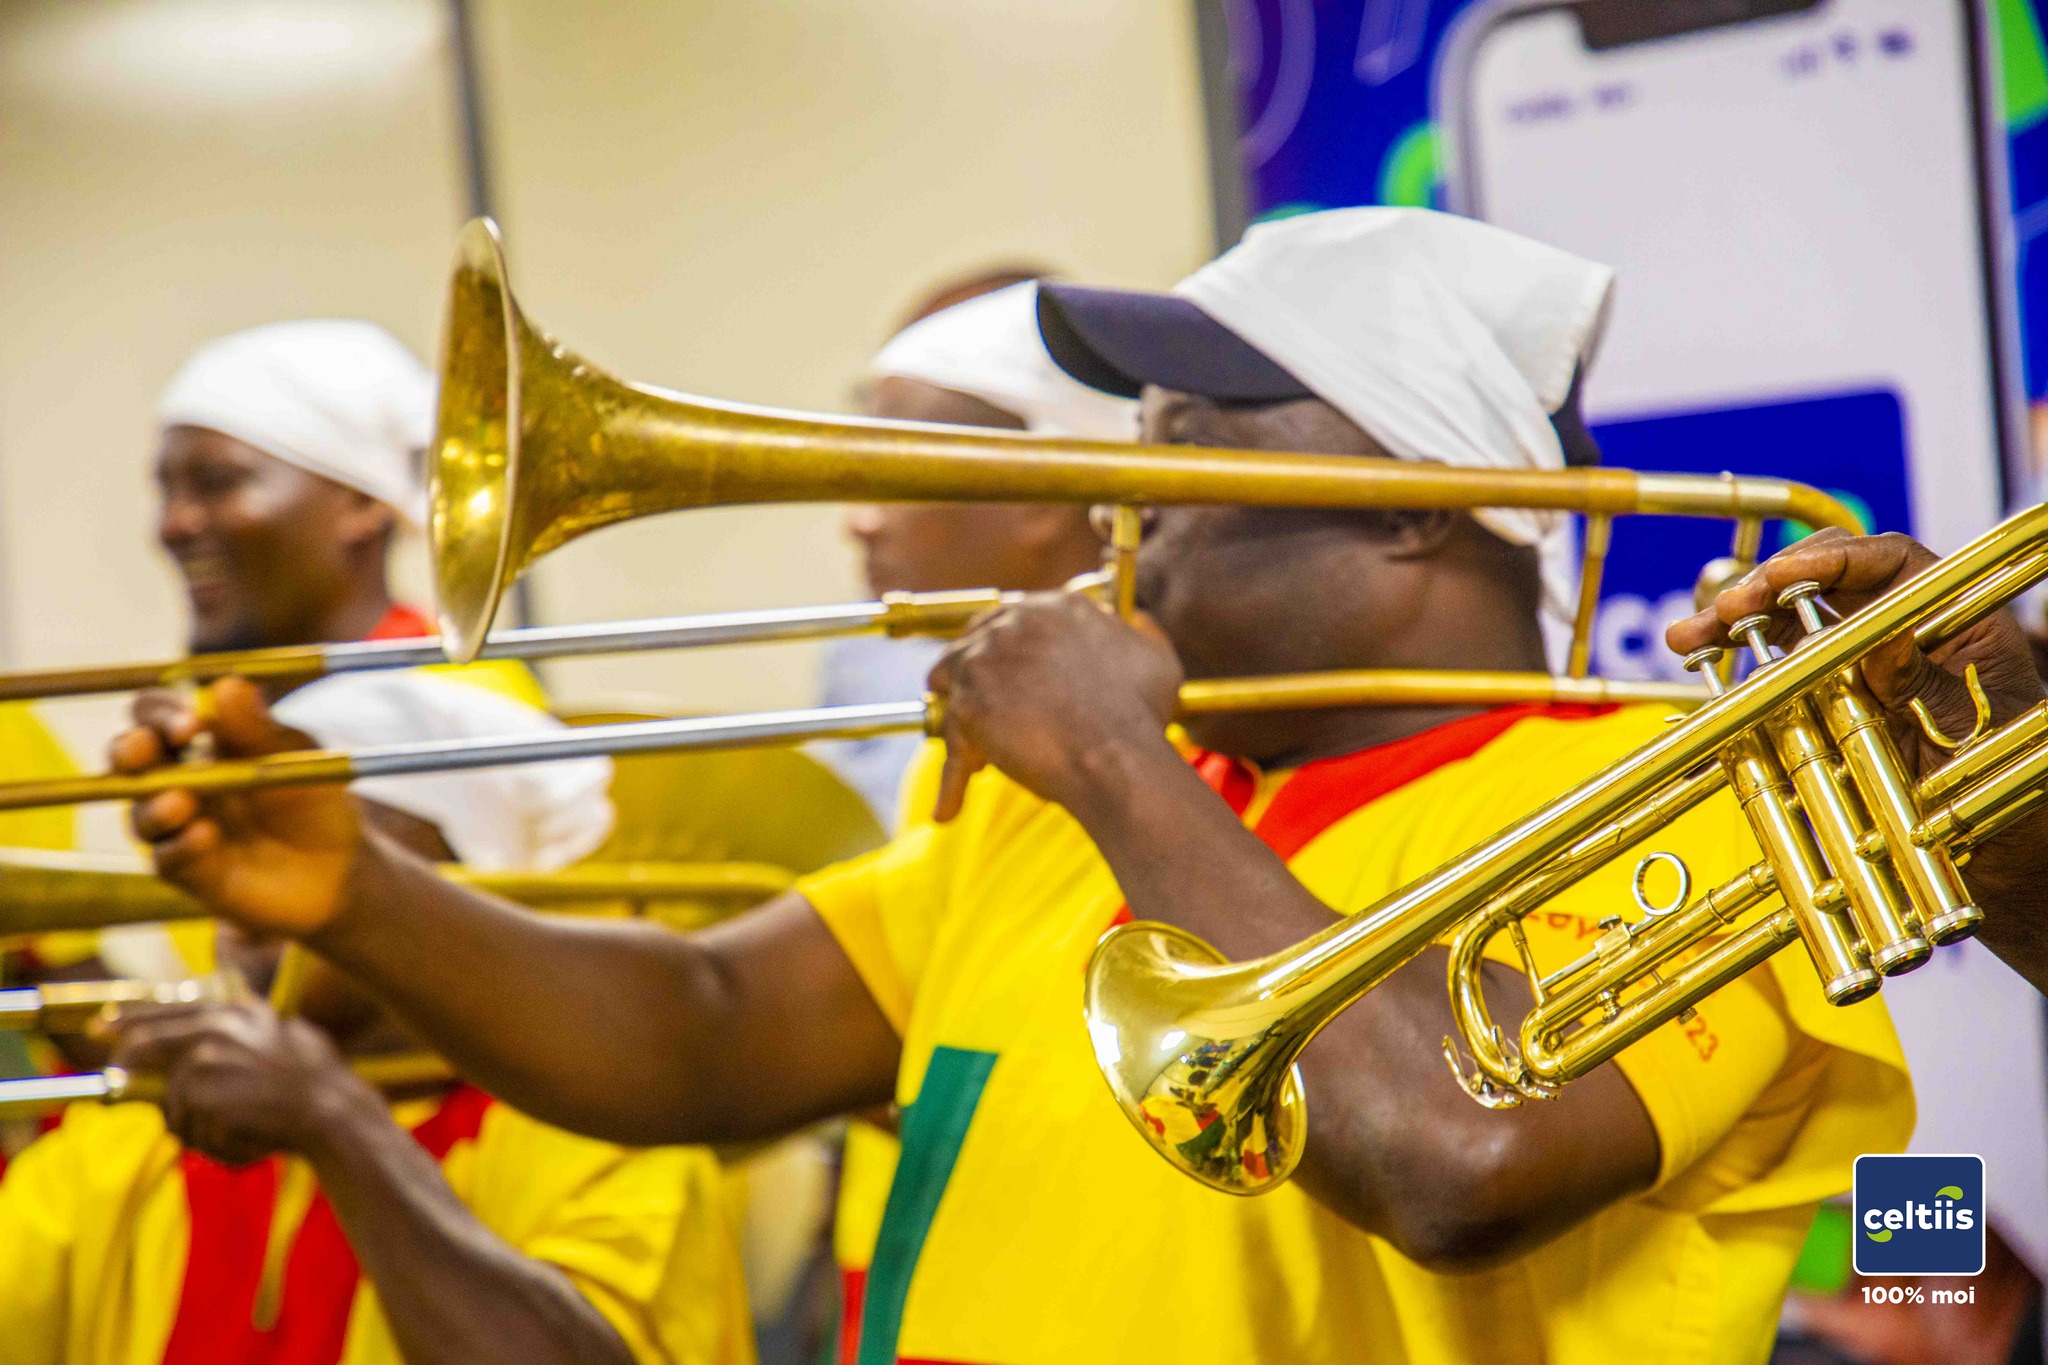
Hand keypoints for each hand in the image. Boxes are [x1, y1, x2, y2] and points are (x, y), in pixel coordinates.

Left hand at [111, 998, 376, 1164]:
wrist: (330, 1110)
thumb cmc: (317, 1083)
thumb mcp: (284, 1038)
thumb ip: (246, 1031)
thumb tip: (210, 1047)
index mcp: (236, 1010)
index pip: (166, 1009)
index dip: (128, 1019)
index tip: (101, 1028)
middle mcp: (215, 1025)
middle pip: (140, 1046)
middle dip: (126, 1072)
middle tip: (116, 1087)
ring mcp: (202, 1055)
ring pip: (170, 1104)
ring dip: (196, 1128)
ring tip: (240, 1132)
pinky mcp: (196, 1089)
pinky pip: (184, 1127)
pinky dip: (211, 1143)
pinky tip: (245, 1139)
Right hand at [113, 677, 364, 935]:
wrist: (338, 867)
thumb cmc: (312, 800)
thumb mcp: (296, 759)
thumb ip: (258, 728)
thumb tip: (228, 684)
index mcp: (199, 742)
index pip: (156, 715)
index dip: (160, 713)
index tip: (190, 725)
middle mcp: (176, 780)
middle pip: (128, 759)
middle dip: (128, 750)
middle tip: (143, 751)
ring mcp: (177, 826)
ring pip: (139, 813)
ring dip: (153, 806)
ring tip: (181, 802)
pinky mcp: (187, 869)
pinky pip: (166, 858)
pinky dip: (181, 846)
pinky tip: (205, 836)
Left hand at [927, 593, 1183, 820]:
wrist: (1117, 757)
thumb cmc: (1138, 717)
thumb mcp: (1156, 659)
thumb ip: (1140, 632)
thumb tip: (1134, 620)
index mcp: (1059, 607)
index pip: (1014, 619)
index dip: (1012, 657)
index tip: (1015, 684)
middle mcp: (1017, 621)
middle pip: (974, 642)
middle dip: (980, 679)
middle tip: (996, 717)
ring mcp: (986, 656)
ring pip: (949, 681)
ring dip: (960, 715)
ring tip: (981, 757)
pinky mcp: (967, 698)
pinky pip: (948, 736)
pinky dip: (951, 775)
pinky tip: (952, 807)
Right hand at [1666, 528, 2047, 896]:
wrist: (1999, 850)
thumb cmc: (2010, 787)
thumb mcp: (1976, 734)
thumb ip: (1930, 686)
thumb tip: (1885, 640)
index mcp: (1954, 622)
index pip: (1893, 564)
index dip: (1834, 560)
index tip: (1784, 576)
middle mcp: (1901, 630)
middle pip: (1826, 583)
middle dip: (1766, 589)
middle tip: (1723, 613)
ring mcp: (1860, 662)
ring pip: (1790, 622)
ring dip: (1735, 625)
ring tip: (1687, 640)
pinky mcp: (1826, 697)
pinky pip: (1776, 669)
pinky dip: (1736, 666)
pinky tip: (1700, 665)